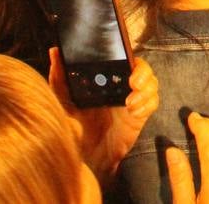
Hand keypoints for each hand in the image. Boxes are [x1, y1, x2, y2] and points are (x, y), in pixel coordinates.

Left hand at [50, 48, 159, 182]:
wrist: (85, 157)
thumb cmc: (74, 127)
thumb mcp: (63, 102)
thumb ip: (59, 78)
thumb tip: (55, 51)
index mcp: (106, 78)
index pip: (123, 58)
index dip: (128, 56)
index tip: (125, 62)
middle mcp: (121, 86)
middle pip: (143, 69)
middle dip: (143, 73)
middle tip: (134, 83)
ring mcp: (132, 99)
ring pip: (152, 84)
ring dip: (146, 90)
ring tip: (130, 103)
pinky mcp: (140, 115)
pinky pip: (153, 103)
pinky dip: (147, 105)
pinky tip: (134, 113)